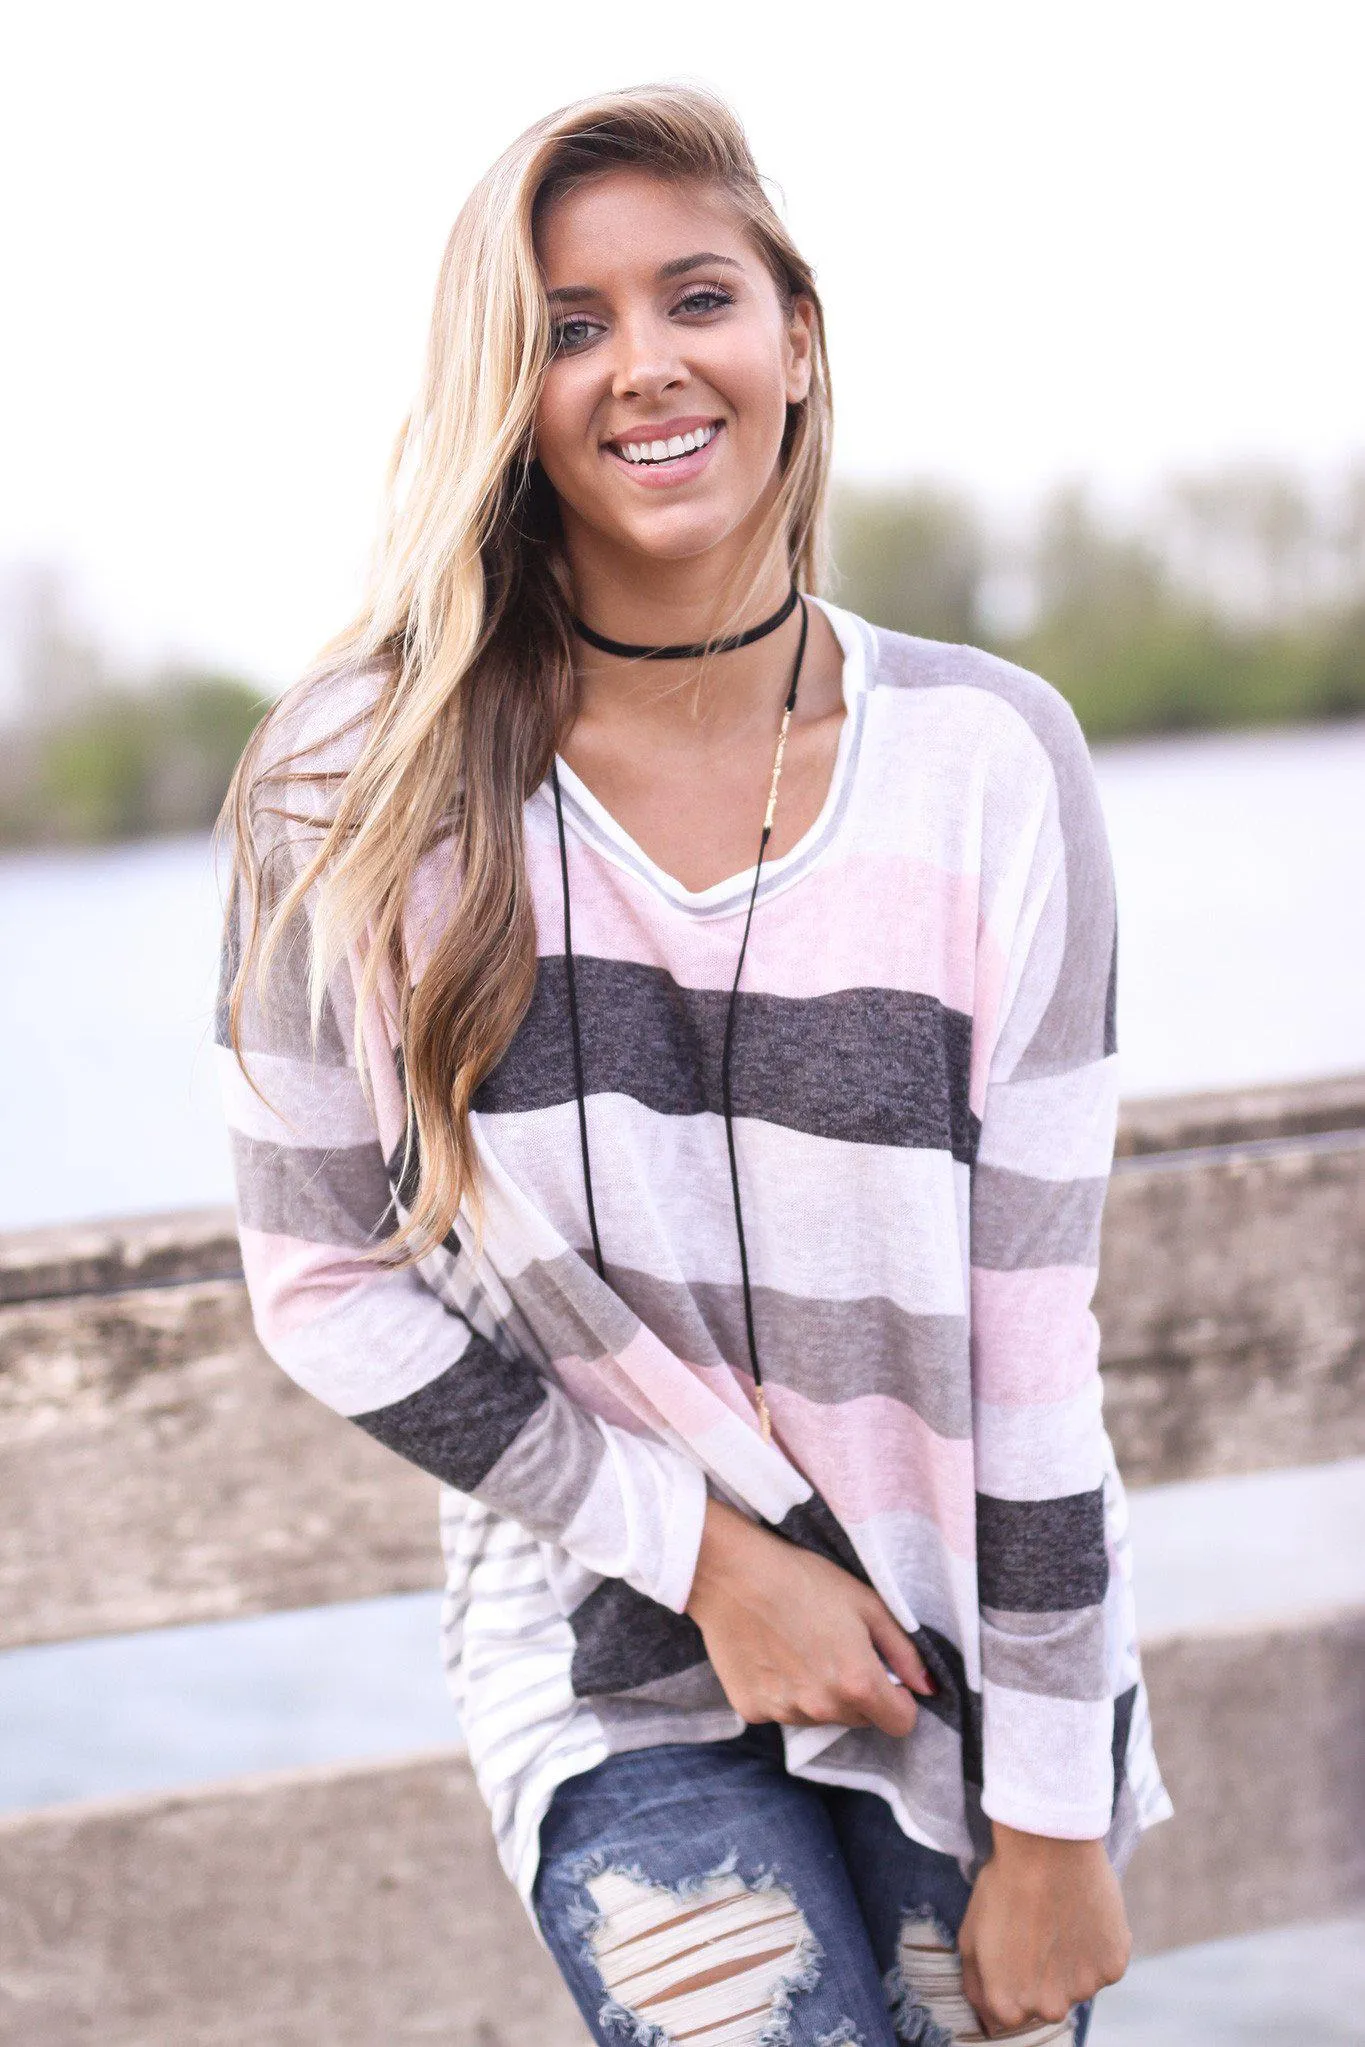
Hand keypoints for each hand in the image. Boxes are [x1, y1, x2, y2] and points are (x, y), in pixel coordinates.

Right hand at [683, 1497, 935, 1737]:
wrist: (732, 1572)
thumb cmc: (804, 1578)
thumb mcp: (866, 1602)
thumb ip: (904, 1651)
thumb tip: (929, 1688)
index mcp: (857, 1684)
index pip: (900, 1723)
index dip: (899, 1698)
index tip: (885, 1673)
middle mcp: (821, 1708)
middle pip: (859, 1719)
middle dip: (857, 1691)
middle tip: (835, 1646)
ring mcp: (783, 1712)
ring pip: (820, 1715)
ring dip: (819, 1692)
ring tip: (800, 1645)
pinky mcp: (751, 1710)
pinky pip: (783, 1710)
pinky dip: (783, 1690)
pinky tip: (772, 1653)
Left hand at [958, 1824, 1131, 2036]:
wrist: (1046, 1847)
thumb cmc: (1004, 1885)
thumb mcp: (970, 1935)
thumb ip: (976, 1984)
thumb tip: (988, 2020)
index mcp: (1009, 2005)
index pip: (1010, 2011)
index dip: (1011, 1975)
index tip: (1015, 1947)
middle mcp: (1047, 2008)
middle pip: (1046, 2002)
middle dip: (1042, 1975)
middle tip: (1039, 1930)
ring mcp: (1084, 1990)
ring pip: (1078, 1984)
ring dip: (1072, 1961)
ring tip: (1061, 1917)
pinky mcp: (1113, 1967)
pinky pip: (1105, 1964)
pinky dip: (1098, 1945)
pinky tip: (1083, 1913)